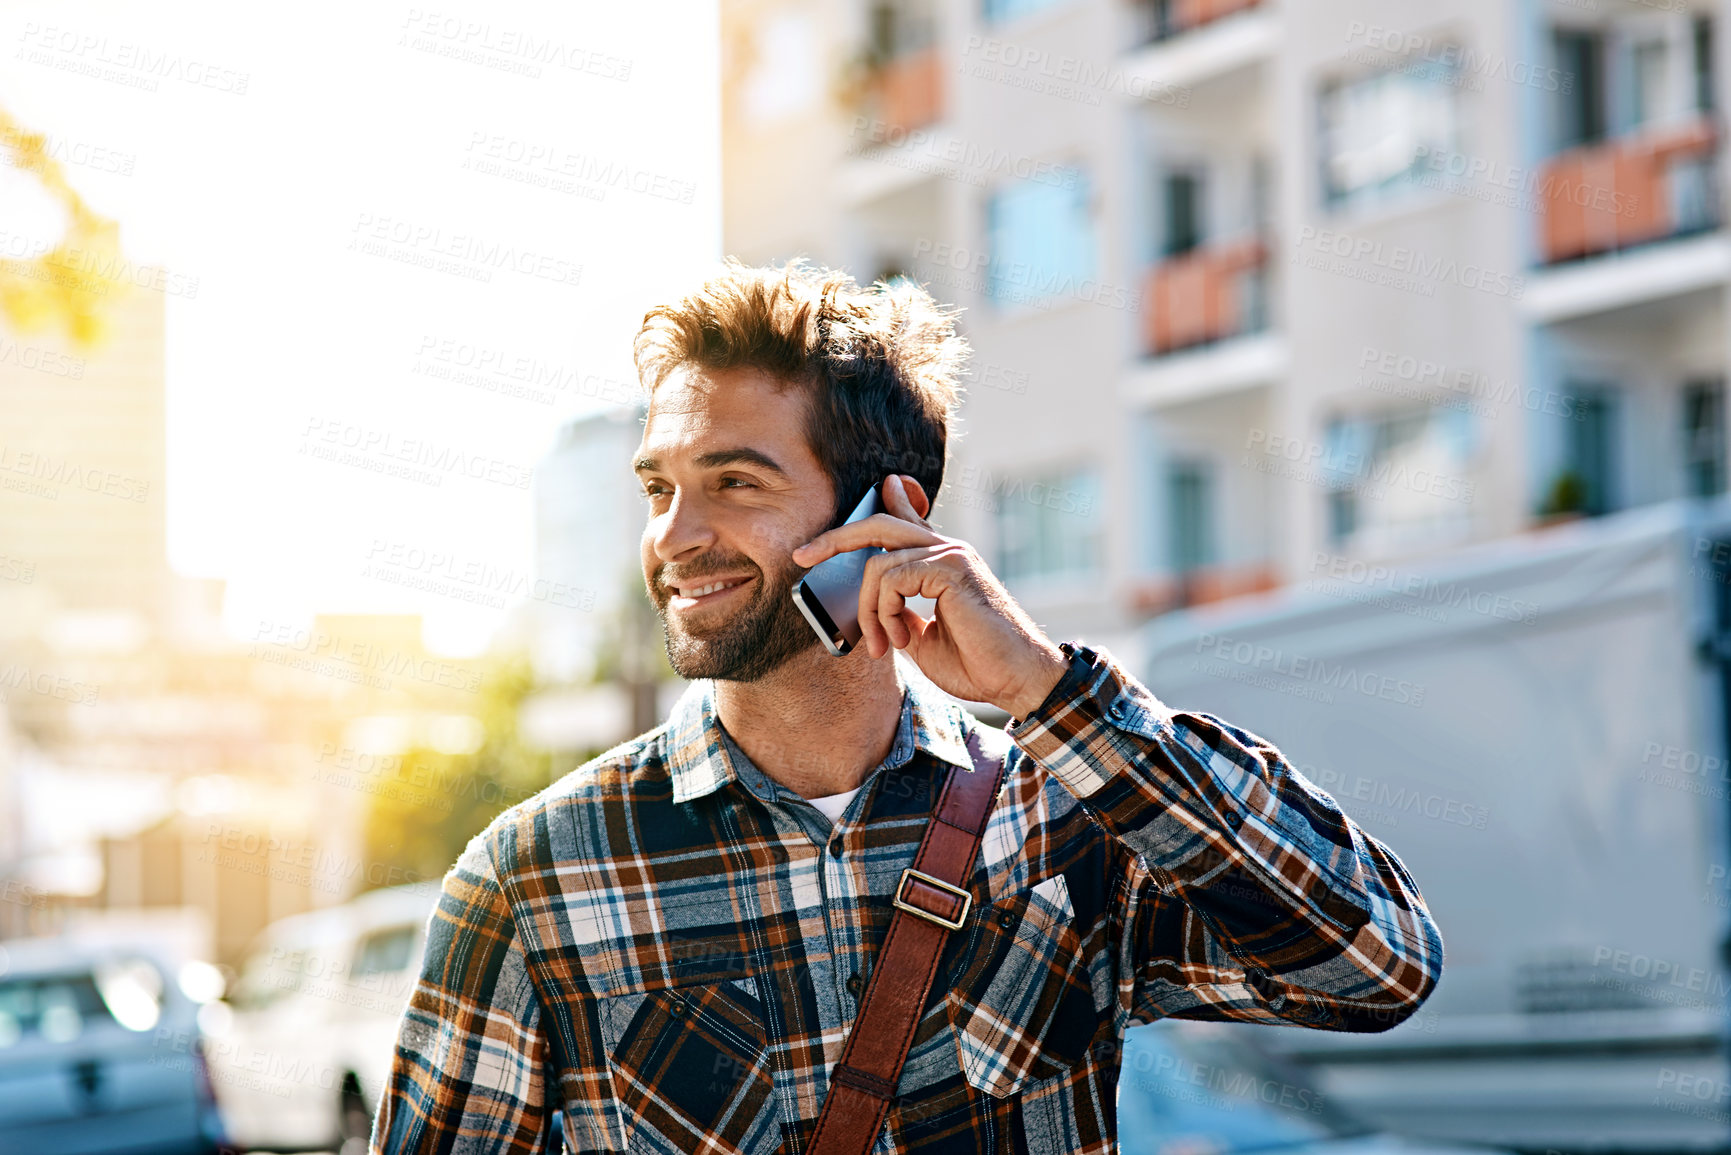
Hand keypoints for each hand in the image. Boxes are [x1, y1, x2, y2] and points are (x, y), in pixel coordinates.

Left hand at [791, 474, 1069, 718]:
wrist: (1019, 681)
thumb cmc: (979, 665)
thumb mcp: (923, 637)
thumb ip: (899, 611)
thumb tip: (875, 601)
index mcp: (942, 563)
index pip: (901, 521)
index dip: (867, 515)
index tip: (831, 526)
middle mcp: (947, 550)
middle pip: (879, 525)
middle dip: (834, 539)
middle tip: (802, 557)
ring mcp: (951, 555)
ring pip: (878, 564)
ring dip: (868, 612)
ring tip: (883, 647)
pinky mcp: (952, 568)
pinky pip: (892, 579)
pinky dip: (884, 613)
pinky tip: (901, 640)